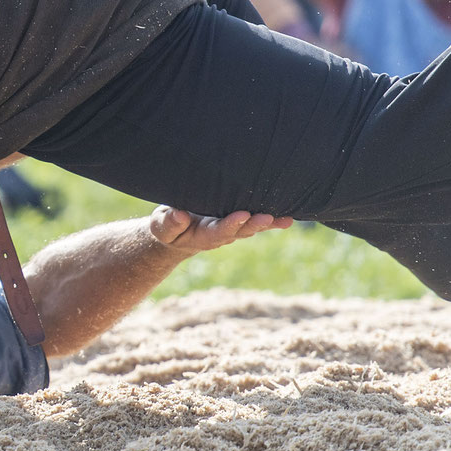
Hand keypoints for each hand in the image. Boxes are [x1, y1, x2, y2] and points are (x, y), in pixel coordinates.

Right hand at [146, 206, 291, 254]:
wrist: (177, 232)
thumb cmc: (168, 226)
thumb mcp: (161, 225)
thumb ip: (169, 223)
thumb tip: (180, 215)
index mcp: (202, 236)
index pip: (218, 231)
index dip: (230, 224)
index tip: (242, 215)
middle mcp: (221, 234)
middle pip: (240, 231)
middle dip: (254, 225)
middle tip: (267, 218)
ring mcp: (232, 230)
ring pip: (252, 228)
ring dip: (268, 224)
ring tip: (284, 219)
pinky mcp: (238, 222)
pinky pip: (257, 222)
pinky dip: (273, 222)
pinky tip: (288, 220)